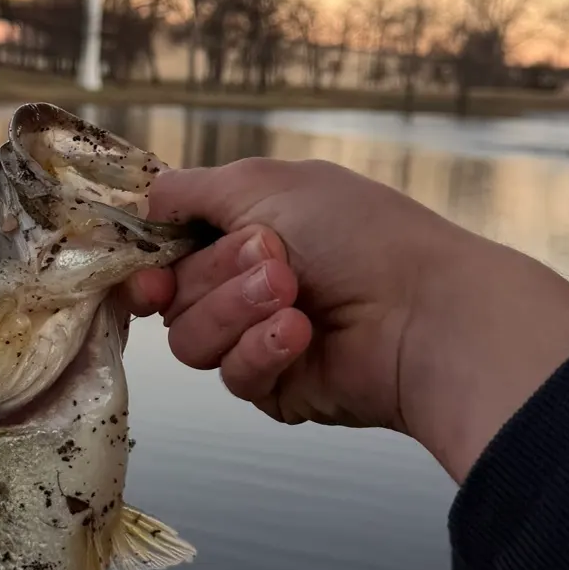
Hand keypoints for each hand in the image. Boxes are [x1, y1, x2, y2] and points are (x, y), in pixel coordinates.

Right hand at [123, 158, 568, 482]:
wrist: (423, 310)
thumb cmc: (357, 232)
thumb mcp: (263, 183)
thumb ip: (189, 190)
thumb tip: (144, 200)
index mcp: (242, 228)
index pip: (167, 250)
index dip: (152, 263)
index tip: (152, 270)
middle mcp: (243, 282)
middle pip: (173, 295)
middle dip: (218, 275)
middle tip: (277, 260)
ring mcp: (257, 336)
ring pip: (192, 338)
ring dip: (238, 310)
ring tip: (295, 295)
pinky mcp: (275, 385)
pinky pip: (233, 376)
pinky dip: (263, 350)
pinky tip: (302, 334)